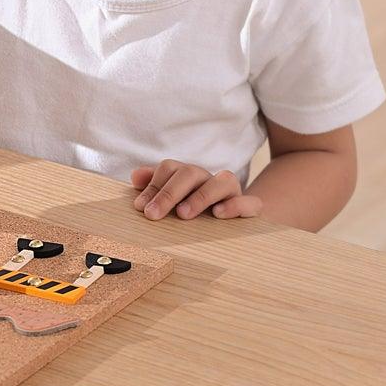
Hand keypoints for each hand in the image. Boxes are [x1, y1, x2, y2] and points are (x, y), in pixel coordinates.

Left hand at [130, 160, 261, 220]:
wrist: (234, 216)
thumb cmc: (193, 208)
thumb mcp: (172, 198)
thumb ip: (153, 185)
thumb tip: (135, 177)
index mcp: (188, 174)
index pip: (169, 169)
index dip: (153, 186)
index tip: (140, 207)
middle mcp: (209, 178)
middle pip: (190, 173)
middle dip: (168, 193)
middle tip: (153, 213)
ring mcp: (231, 191)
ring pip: (223, 181)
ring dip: (201, 196)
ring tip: (183, 214)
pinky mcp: (250, 206)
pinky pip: (250, 202)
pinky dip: (235, 206)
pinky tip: (218, 214)